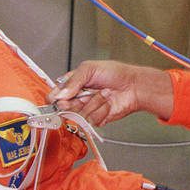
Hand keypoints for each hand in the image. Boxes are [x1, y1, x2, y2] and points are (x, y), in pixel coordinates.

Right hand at [47, 60, 173, 124]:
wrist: (133, 86)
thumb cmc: (115, 73)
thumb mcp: (89, 69)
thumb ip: (72, 81)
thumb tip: (60, 95)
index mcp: (73, 84)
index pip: (55, 94)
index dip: (55, 98)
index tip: (60, 98)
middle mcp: (78, 97)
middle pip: (63, 108)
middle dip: (74, 102)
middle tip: (84, 95)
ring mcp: (87, 109)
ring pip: (79, 114)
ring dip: (93, 103)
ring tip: (104, 94)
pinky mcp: (97, 119)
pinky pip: (92, 120)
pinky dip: (101, 110)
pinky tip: (108, 103)